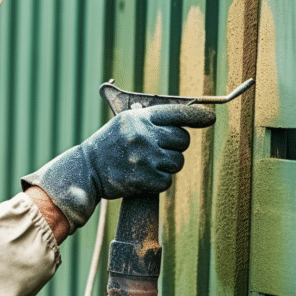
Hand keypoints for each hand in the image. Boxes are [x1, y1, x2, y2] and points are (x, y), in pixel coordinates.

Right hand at [21, 104, 215, 232]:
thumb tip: (184, 123)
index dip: (196, 116)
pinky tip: (143, 178)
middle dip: (176, 147)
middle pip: (182, 140)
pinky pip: (167, 181)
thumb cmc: (108, 146)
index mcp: (138, 118)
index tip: (210, 119)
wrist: (85, 170)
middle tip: (160, 151)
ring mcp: (143, 157)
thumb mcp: (124, 124)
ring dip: (167, 166)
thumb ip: (150, 121)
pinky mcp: (142, 178)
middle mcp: (142, 135)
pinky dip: (158, 182)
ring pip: (177, 162)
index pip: (176, 113)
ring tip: (147, 165)